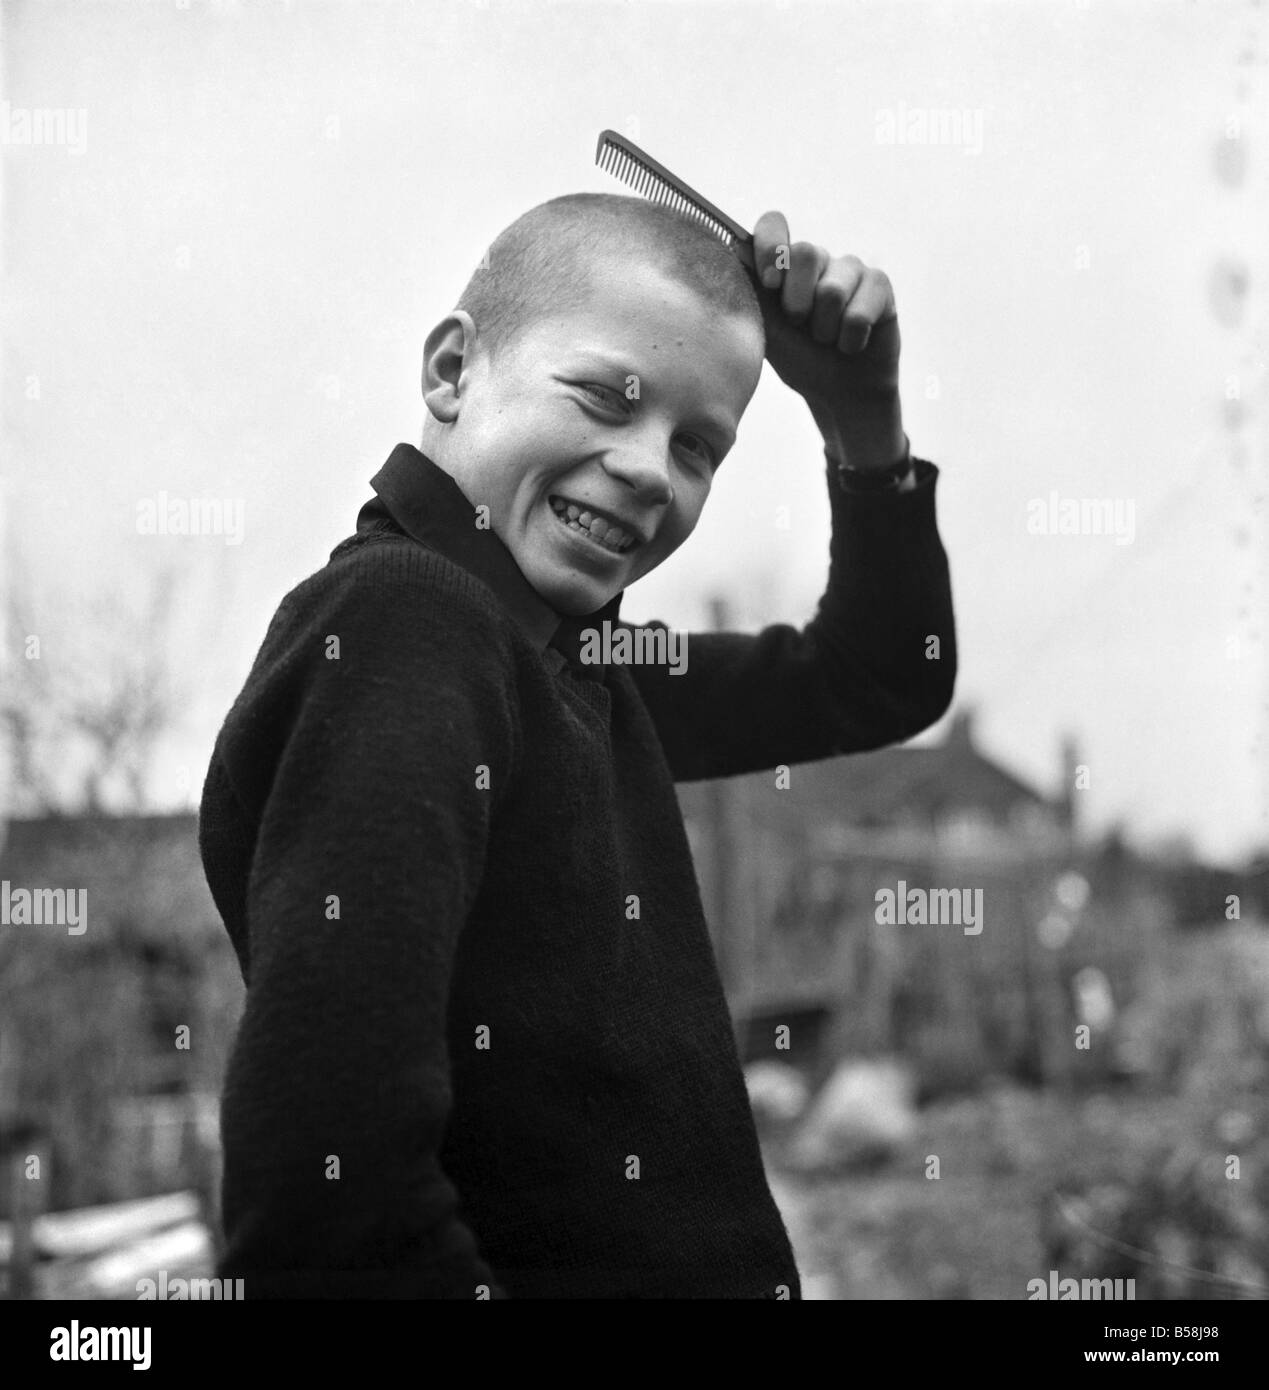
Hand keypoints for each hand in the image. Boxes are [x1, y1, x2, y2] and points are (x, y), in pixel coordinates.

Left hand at [747, 211, 905, 469]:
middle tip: (801, 326)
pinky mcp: (879, 285)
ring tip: (827, 339)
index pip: (774, 224)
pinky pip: (859, 311)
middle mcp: (817, 259)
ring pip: (833, 289)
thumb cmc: (799, 358)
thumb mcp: (766, 327)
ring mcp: (850, 269)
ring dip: (824, 329)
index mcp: (784, 264)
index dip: (770, 246)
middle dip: (797, 302)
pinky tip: (853, 344)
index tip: (769, 283)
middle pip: (806, 252)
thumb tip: (732, 251)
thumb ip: (751, 290)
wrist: (838, 393)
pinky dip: (850, 340)